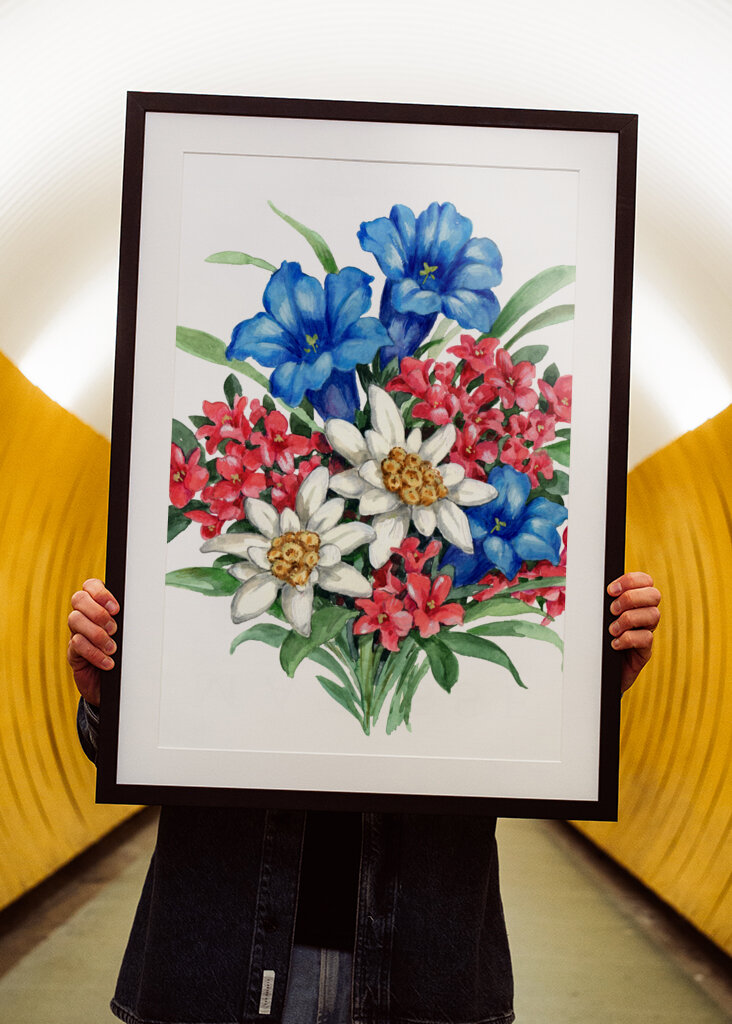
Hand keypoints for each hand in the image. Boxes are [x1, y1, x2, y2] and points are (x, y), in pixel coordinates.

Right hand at [67, 579, 119, 705]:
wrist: (114, 685)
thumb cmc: (124, 654)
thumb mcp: (128, 634)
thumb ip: (129, 620)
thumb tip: (141, 609)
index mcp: (98, 605)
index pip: (90, 585)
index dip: (100, 593)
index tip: (116, 608)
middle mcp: (84, 616)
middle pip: (78, 599)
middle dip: (98, 612)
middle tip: (114, 629)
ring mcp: (76, 632)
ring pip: (75, 620)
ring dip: (97, 634)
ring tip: (112, 648)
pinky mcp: (73, 652)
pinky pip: (76, 644)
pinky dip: (94, 653)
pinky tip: (108, 662)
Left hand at [607, 571, 660, 692]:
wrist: (597, 671)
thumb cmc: (596, 640)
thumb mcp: (598, 618)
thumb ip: (601, 602)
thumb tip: (590, 587)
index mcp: (635, 602)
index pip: (645, 581)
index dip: (631, 580)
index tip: (610, 590)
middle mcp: (644, 615)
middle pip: (654, 595)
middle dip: (631, 598)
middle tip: (612, 610)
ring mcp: (646, 632)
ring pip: (653, 615)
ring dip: (628, 619)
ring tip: (612, 630)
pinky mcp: (644, 651)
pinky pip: (646, 638)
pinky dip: (628, 639)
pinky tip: (614, 644)